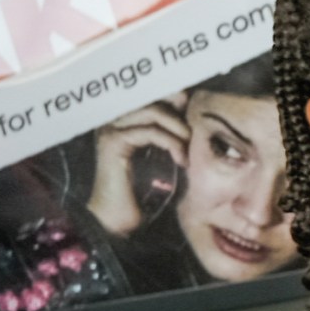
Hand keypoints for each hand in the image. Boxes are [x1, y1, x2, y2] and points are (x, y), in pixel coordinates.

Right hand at [83, 101, 188, 236]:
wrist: (121, 217)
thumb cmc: (146, 188)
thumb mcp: (165, 154)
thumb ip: (175, 133)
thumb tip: (198, 116)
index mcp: (126, 119)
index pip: (155, 94)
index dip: (180, 100)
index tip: (199, 118)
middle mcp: (115, 119)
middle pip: (156, 98)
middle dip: (182, 115)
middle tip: (195, 137)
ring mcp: (111, 128)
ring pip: (154, 111)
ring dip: (179, 129)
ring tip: (189, 149)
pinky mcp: (113, 142)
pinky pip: (150, 131)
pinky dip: (172, 143)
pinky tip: (181, 159)